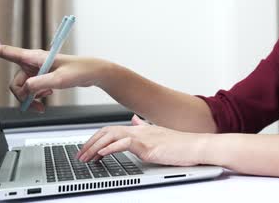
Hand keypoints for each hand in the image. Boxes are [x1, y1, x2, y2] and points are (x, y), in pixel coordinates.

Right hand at [0, 40, 107, 111]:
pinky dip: (37, 97)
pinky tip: (48, 95)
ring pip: (23, 89)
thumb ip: (40, 84)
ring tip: (45, 102)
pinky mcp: (42, 77)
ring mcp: (36, 70)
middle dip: (23, 95)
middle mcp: (32, 62)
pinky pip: (31, 91)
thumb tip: (26, 90)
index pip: (4, 51)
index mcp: (33, 56)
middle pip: (15, 82)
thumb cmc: (80, 69)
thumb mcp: (60, 79)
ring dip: (32, 98)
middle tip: (38, 102)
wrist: (92, 73)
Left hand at [76, 115, 208, 165]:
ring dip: (95, 147)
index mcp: (142, 129)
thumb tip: (135, 121)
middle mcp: (141, 130)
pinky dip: (111, 148)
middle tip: (80, 155)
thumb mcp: (160, 135)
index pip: (113, 129)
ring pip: (112, 136)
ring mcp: (144, 137)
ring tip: (85, 158)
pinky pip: (125, 143)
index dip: (97, 138)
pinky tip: (103, 154)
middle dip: (90, 143)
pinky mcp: (148, 146)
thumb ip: (145, 128)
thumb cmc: (182, 145)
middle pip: (108, 131)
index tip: (87, 149)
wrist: (198, 146)